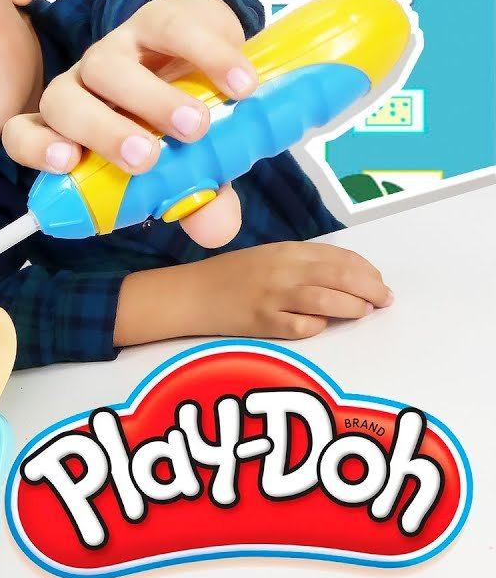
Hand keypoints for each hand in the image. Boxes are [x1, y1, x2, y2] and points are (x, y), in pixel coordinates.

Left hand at [3, 0, 258, 247]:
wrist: (209, 57)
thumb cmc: (179, 130)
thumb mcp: (187, 170)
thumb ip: (194, 199)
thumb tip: (215, 231)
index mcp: (71, 131)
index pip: (24, 135)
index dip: (36, 148)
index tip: (68, 164)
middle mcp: (80, 89)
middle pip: (62, 102)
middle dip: (100, 132)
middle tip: (146, 159)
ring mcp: (113, 51)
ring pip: (106, 67)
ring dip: (151, 99)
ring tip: (197, 128)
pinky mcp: (154, 20)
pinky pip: (170, 29)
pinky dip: (207, 57)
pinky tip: (239, 87)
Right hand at [186, 242, 393, 338]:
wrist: (192, 293)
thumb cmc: (232, 276)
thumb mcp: (269, 257)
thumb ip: (305, 263)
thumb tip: (349, 276)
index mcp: (286, 251)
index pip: (339, 256)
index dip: (367, 270)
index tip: (379, 281)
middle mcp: (282, 271)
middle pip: (341, 276)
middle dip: (371, 289)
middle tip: (384, 300)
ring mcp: (272, 297)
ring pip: (327, 301)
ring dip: (353, 308)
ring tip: (363, 312)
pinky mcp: (262, 322)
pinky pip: (302, 327)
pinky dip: (317, 326)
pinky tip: (320, 325)